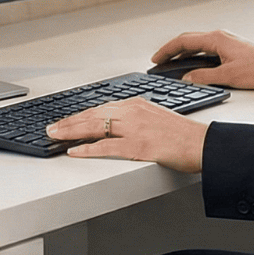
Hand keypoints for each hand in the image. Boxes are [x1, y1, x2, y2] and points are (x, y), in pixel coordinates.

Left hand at [46, 96, 206, 172]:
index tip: (65, 120)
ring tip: (55, 136)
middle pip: (92, 115)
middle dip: (69, 122)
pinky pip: (107, 147)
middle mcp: (133, 112)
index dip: (79, 115)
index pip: (100, 108)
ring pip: (95, 127)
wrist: (202, 144)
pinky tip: (75, 150)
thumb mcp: (156, 116)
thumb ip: (135, 118)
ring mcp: (135, 129)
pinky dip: (88, 148)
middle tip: (51, 128)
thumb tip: (115, 125)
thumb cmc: (182, 134)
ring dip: (71, 132)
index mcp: (136, 104)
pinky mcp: (139, 146)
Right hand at [151, 29, 253, 89]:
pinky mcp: (230, 49)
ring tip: (171, 64)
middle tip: (159, 61)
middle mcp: (219, 37)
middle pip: (188, 41)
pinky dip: (194, 56)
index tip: (156, 59)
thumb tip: (187, 79)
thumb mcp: (228, 76)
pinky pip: (205, 50)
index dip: (167, 50)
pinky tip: (192, 66)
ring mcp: (225, 42)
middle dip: (171, 50)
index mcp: (216, 39)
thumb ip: (204, 77)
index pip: (183, 42)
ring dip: (182, 53)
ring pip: (196, 45)